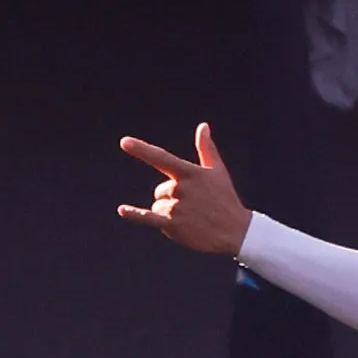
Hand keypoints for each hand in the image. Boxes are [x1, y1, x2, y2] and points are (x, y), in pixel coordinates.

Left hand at [116, 125, 252, 257]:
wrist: (234, 231)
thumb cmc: (225, 198)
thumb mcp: (217, 171)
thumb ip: (206, 148)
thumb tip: (203, 126)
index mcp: (190, 173)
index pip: (162, 158)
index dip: (142, 150)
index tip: (124, 142)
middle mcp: (181, 189)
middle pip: (160, 190)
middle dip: (171, 198)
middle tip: (194, 207)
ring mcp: (177, 208)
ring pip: (157, 206)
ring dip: (168, 213)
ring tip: (191, 219)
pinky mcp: (173, 225)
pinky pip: (148, 217)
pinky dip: (135, 214)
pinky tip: (122, 210)